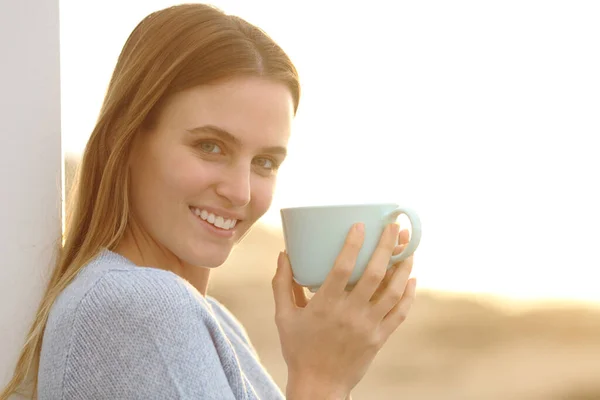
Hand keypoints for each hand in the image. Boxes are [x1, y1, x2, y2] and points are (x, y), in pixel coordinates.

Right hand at [271, 223, 415, 398]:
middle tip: (393, 226)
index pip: (342, 268)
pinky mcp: (380, 337)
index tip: (360, 225)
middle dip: (386, 247)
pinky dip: (408, 294)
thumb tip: (284, 254)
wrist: (320, 385)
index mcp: (325, 306)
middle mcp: (350, 314)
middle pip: (374, 274)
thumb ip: (282, 284)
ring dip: (403, 267)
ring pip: (392, 291)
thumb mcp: (284, 316)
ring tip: (408, 248)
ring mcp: (368, 327)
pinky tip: (411, 278)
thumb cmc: (299, 349)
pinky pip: (399, 313)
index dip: (352, 244)